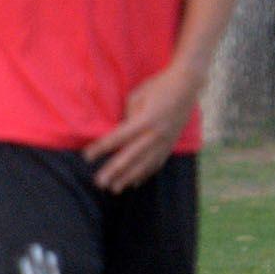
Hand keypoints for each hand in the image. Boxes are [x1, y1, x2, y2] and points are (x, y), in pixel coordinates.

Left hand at [84, 69, 200, 193]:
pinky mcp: (171, 143)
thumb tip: (121, 133)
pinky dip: (146, 174)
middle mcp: (156, 133)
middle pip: (131, 156)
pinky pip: (158, 163)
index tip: (87, 157)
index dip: (101, 147)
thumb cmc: (158, 86)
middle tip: (99, 183)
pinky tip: (135, 183)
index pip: (118, 137)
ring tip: (115, 189)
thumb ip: (128, 116)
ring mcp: (166, 140)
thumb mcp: (138, 96)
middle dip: (114, 171)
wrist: (188, 84)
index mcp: (146, 119)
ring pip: (145, 164)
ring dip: (129, 177)